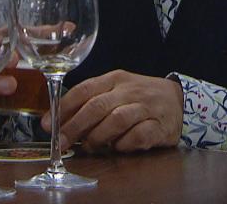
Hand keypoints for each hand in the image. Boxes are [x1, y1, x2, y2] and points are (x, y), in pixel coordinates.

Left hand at [46, 69, 182, 152]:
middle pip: (97, 106)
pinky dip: (124, 144)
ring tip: (90, 146)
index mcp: (115, 79)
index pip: (84, 89)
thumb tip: (58, 122)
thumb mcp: (115, 91)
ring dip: (98, 136)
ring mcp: (146, 107)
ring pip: (117, 120)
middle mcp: (130, 90)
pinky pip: (138, 136)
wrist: (178, 99)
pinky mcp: (160, 125)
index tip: (48, 125)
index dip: (64, 108)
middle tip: (61, 142)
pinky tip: (117, 147)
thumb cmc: (139, 97)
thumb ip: (90, 102)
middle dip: (75, 126)